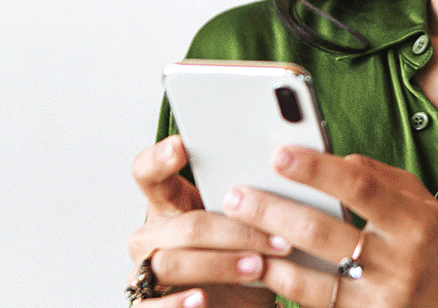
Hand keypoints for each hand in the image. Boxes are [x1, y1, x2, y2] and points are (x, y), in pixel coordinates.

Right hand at [127, 135, 291, 307]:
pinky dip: (176, 303)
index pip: (149, 173)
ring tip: (256, 268)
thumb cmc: (239, 265)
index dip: (160, 158)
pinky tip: (200, 299)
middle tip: (275, 240)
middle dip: (233, 232)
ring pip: (171, 261)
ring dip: (218, 264)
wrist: (236, 307)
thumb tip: (292, 180)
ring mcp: (145, 269)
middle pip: (184, 225)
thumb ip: (252, 206)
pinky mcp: (146, 303)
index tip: (182, 145)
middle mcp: (153, 235)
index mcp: (170, 205)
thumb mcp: (248, 231)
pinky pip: (152, 305)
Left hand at [222, 147, 437, 307]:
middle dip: (271, 212)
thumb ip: (375, 176)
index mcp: (415, 223)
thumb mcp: (417, 200)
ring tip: (233, 233)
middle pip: (322, 234)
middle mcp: (400, 265)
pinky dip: (281, 284)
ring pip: (309, 279)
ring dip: (264, 255)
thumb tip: (327, 159)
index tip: (278, 154)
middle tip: (235, 196)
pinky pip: (312, 305)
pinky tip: (257, 267)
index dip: (316, 170)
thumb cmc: (428, 239)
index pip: (360, 188)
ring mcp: (382, 302)